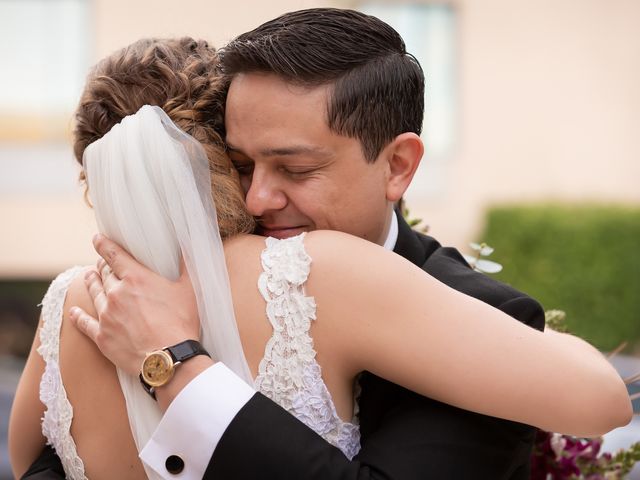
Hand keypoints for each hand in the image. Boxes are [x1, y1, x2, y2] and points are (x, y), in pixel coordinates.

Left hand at [69, 234, 199, 375]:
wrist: (168, 359)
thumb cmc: (181, 323)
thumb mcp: (189, 290)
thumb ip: (184, 266)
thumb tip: (186, 246)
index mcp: (136, 278)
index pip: (114, 255)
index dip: (104, 244)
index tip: (97, 238)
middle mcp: (116, 293)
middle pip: (104, 274)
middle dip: (101, 266)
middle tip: (101, 263)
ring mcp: (106, 315)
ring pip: (94, 294)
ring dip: (91, 283)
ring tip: (88, 277)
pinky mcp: (102, 336)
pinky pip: (84, 322)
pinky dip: (77, 316)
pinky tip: (73, 311)